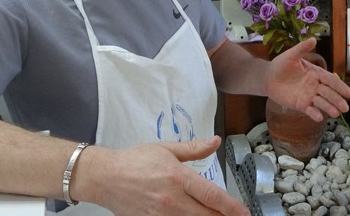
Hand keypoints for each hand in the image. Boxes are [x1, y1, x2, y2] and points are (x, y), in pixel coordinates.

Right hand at [78, 137, 248, 215]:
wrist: (104, 176)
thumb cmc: (135, 161)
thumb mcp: (166, 148)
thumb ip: (194, 148)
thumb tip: (216, 141)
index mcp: (178, 177)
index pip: (212, 195)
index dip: (231, 207)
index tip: (245, 213)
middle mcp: (172, 199)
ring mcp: (161, 214)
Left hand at [265, 38, 349, 121]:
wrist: (268, 77)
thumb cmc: (281, 65)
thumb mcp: (291, 55)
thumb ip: (302, 48)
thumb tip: (313, 38)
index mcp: (316, 74)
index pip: (331, 80)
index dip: (340, 86)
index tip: (349, 93)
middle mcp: (315, 86)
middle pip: (329, 93)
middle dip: (337, 100)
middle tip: (345, 108)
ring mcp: (309, 96)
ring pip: (321, 103)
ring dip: (329, 108)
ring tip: (336, 113)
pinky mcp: (301, 105)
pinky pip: (310, 110)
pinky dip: (315, 114)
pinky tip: (319, 117)